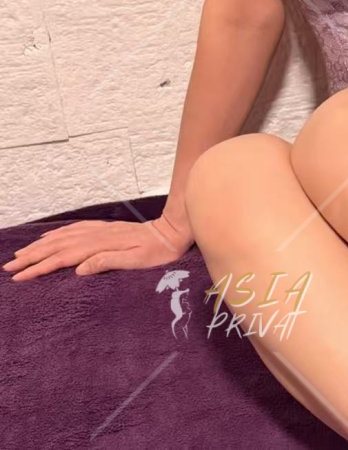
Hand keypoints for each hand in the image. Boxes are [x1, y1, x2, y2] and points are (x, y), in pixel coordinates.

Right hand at [2, 211, 194, 281]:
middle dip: (32, 256)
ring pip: (63, 236)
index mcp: (101, 246)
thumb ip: (107, 262)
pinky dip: (58, 233)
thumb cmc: (158, 252)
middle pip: (57, 246)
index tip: (20, 276)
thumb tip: (78, 269)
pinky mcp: (105, 229)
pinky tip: (51, 237)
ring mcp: (100, 230)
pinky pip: (75, 229)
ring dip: (41, 245)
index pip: (63, 257)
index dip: (40, 267)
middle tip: (10, 266)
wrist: (173, 230)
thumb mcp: (137, 262)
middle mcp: (97, 235)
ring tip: (22, 253)